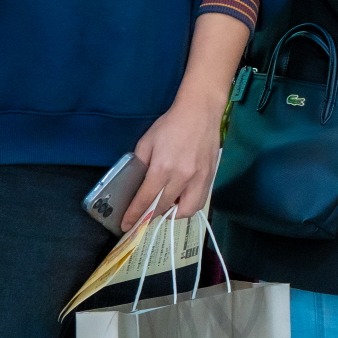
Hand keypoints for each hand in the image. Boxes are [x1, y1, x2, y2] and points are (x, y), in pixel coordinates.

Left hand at [124, 98, 222, 230]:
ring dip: (173, 214)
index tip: (127, 225)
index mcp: (162, 167)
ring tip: (166, 206)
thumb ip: (140, 164)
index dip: (135, 214)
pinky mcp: (210, 177)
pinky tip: (181, 199)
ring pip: (186, 210)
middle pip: (164, 207)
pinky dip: (188, 206)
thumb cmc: (170, 124)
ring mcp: (199, 178)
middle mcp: (181, 177)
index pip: (146, 199)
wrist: (200, 112)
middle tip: (143, 215)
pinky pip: (199, 201)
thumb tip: (137, 184)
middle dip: (150, 215)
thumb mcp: (147, 142)